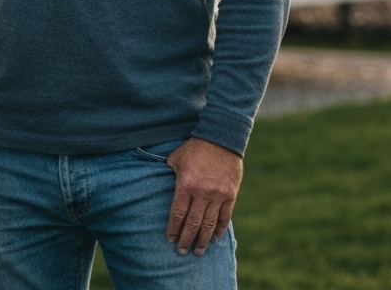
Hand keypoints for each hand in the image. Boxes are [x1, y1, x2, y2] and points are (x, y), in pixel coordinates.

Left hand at [165, 137, 242, 255]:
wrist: (220, 139)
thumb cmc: (193, 148)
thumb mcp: (175, 158)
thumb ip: (170, 173)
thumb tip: (161, 184)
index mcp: (186, 184)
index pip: (178, 213)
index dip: (174, 228)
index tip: (170, 239)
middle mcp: (202, 193)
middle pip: (193, 223)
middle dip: (186, 239)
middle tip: (182, 251)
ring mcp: (218, 195)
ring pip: (209, 224)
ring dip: (203, 240)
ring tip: (198, 251)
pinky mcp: (230, 195)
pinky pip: (224, 217)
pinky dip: (220, 229)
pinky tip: (215, 239)